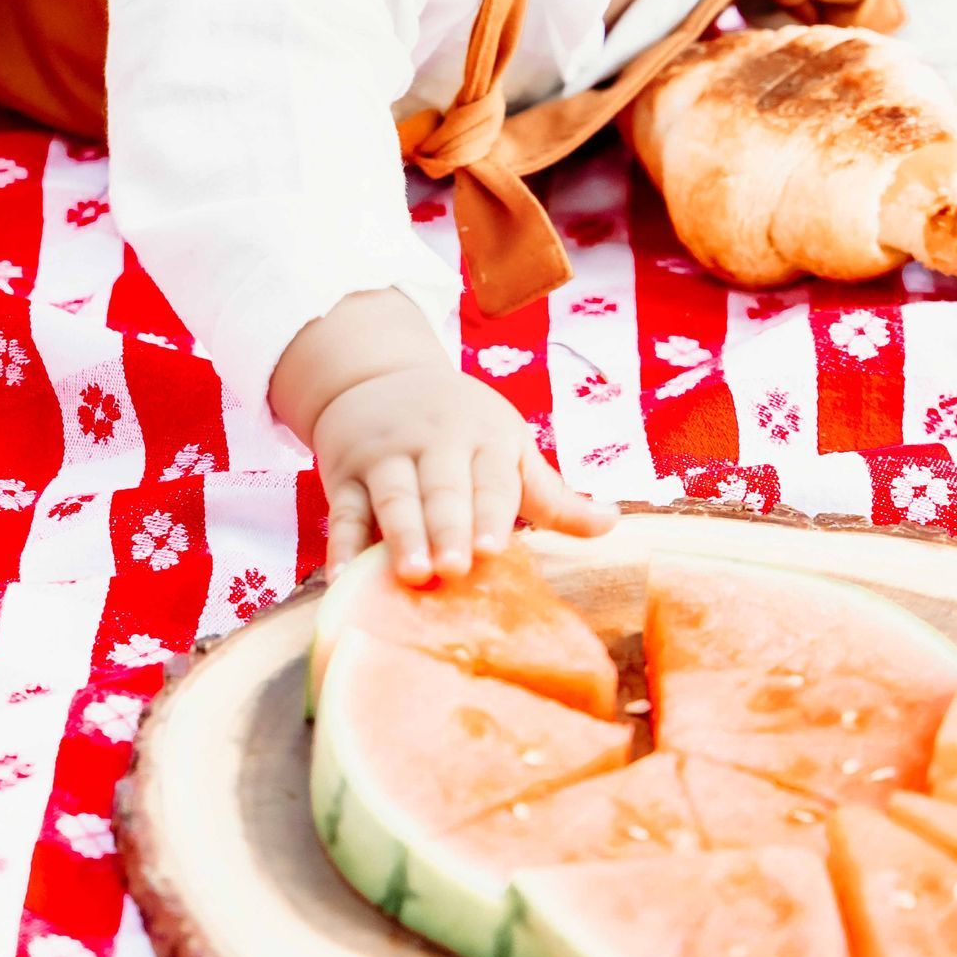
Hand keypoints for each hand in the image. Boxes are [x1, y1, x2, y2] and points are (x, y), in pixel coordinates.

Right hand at [270, 289, 614, 585]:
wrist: (379, 377)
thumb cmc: (461, 425)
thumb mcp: (507, 447)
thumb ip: (552, 494)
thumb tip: (614, 522)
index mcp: (484, 437)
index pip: (491, 479)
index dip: (492, 513)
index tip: (497, 550)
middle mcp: (433, 443)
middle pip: (441, 489)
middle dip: (447, 528)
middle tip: (454, 568)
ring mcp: (385, 457)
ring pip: (392, 498)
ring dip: (400, 535)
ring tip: (409, 573)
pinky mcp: (344, 476)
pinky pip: (343, 513)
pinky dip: (342, 545)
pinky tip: (346, 579)